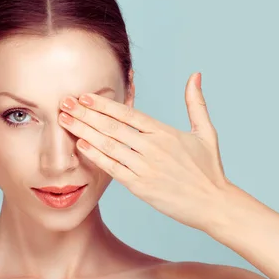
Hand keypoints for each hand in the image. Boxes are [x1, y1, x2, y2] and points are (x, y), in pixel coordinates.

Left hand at [58, 72, 230, 230]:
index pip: (128, 114)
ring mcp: (146, 167)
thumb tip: (196, 75)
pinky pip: (114, 168)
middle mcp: (153, 147)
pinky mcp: (142, 187)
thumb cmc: (209, 169)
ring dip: (85, 131)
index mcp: (165, 132)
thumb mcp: (206, 132)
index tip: (84, 96)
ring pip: (109, 145)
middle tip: (64, 103)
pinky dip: (97, 157)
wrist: (214, 204)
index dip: (104, 104)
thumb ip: (196, 103)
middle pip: (112, 127)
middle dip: (85, 114)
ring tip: (65, 121)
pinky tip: (81, 146)